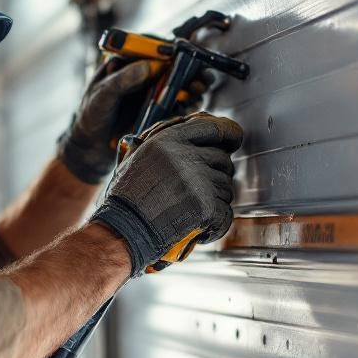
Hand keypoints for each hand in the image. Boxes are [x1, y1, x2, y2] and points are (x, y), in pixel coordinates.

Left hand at [57, 58, 212, 183]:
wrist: (90, 147)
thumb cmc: (90, 115)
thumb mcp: (101, 95)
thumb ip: (121, 80)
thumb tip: (147, 66)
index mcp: (127, 62)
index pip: (153, 47)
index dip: (171, 48)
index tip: (184, 53)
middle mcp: (143, 74)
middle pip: (173, 65)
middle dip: (190, 68)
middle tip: (200, 75)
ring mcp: (153, 92)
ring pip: (180, 84)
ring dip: (193, 86)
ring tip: (198, 90)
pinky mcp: (159, 111)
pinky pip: (178, 105)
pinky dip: (188, 104)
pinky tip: (191, 106)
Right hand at [91, 112, 242, 276]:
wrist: (124, 231)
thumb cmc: (127, 199)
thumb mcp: (138, 156)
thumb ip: (167, 141)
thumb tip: (198, 135)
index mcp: (167, 139)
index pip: (213, 126)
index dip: (229, 133)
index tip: (233, 140)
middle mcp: (184, 156)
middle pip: (223, 159)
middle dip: (216, 175)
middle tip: (197, 192)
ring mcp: (197, 181)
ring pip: (226, 187)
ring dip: (215, 200)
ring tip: (189, 211)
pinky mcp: (205, 206)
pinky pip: (226, 212)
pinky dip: (217, 223)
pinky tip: (199, 226)